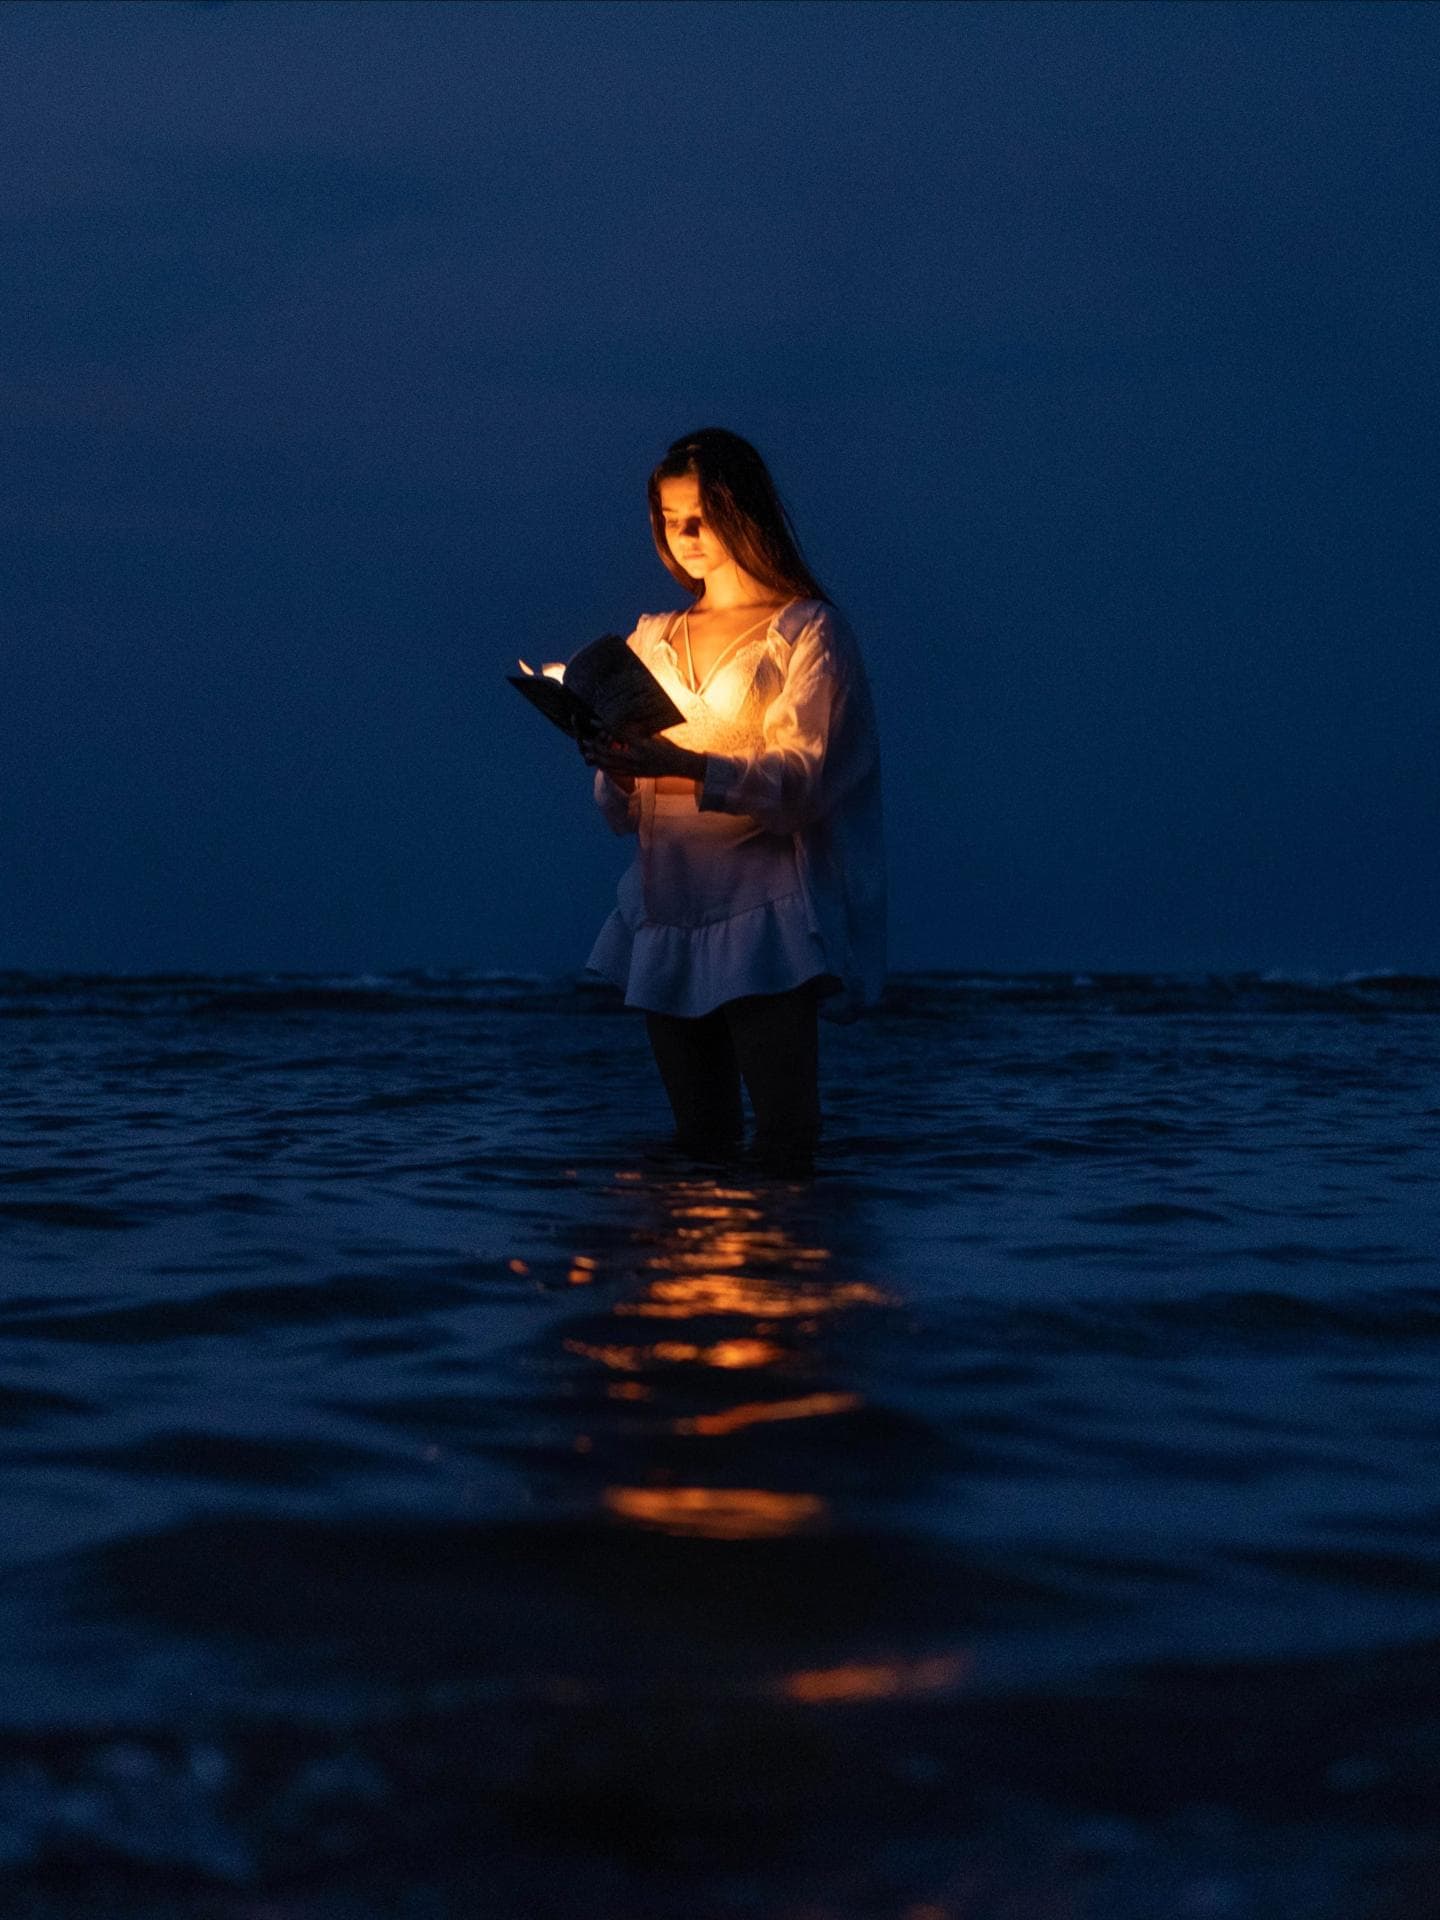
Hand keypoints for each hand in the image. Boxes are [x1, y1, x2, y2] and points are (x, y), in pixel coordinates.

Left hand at [581, 730, 705, 783]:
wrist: (678, 765)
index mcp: (641, 743)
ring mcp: (635, 767)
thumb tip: (623, 723)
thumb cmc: (667, 746)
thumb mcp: (652, 735)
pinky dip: (607, 767)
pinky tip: (600, 764)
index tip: (592, 721)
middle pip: (609, 752)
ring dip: (598, 759)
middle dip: (595, 747)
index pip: (618, 733)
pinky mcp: (636, 774)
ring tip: (588, 754)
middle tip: (585, 741)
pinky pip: (617, 772)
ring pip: (611, 764)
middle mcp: (636, 757)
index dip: (603, 726)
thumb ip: (637, 731)